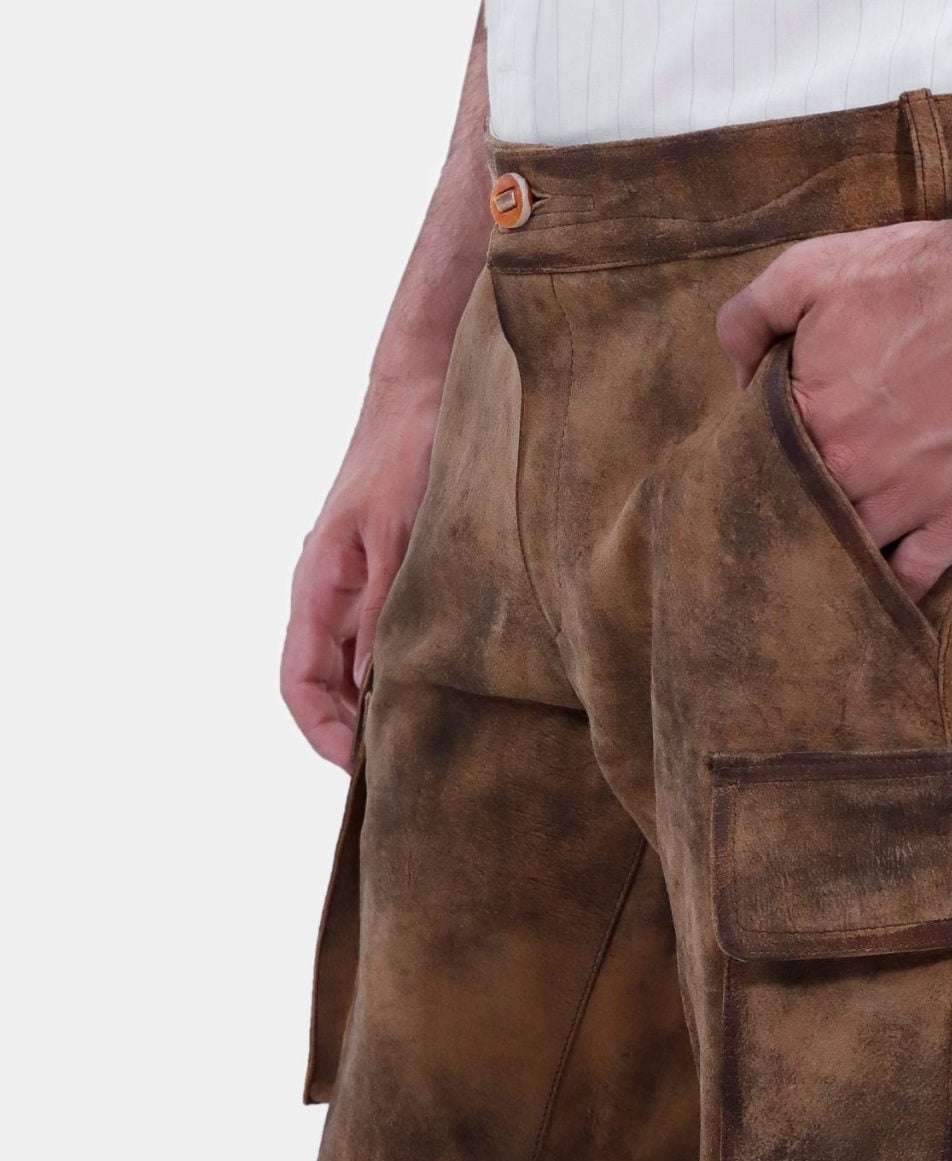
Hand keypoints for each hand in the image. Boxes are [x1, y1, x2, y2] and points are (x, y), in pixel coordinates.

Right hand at [281, 376, 441, 766]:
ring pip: (355, 660)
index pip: (299, 683)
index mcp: (316, 586)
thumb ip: (385, 606)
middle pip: (324, 682)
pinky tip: (443, 678)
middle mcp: (329, 590)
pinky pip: (384, 631)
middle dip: (351, 729)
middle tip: (402, 769)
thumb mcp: (400, 533)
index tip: (360, 770)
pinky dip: (401, 662)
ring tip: (425, 735)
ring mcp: (356, 579)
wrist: (421, 390)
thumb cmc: (405, 452)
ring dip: (378, 699)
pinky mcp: (387, 565)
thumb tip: (376, 684)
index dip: (323, 734)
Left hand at [716, 216, 951, 599]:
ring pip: (855, 550)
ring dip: (843, 552)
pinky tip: (885, 585)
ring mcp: (911, 498)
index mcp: (805, 415)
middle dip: (798, 516)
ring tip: (836, 554)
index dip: (762, 468)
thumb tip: (734, 377)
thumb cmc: (922, 273)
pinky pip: (915, 577)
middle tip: (801, 515)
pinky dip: (896, 586)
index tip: (770, 468)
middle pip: (804, 516)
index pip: (758, 468)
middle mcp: (851, 468)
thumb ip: (750, 317)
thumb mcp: (812, 269)